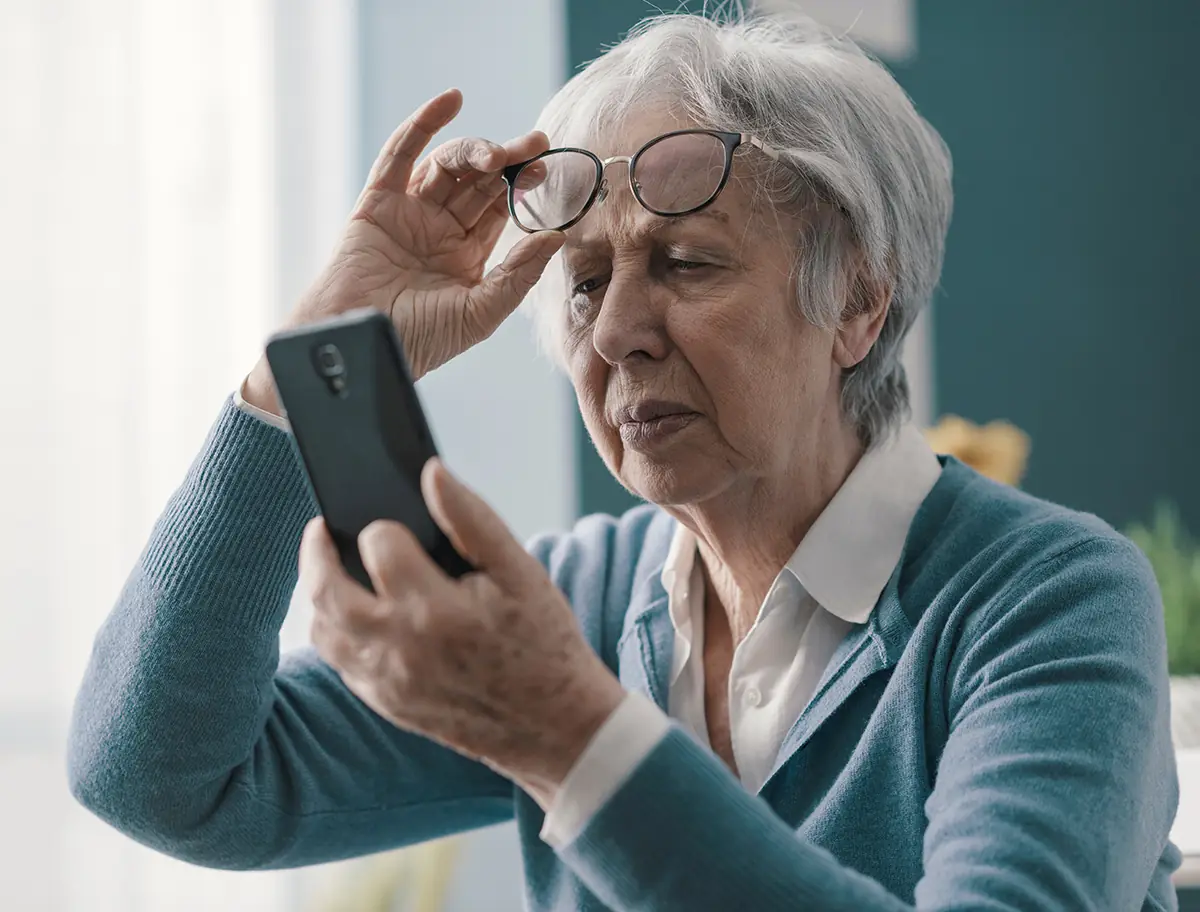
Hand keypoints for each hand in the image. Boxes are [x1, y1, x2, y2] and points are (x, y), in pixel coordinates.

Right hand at [245, 88, 564, 413]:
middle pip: (479, 181)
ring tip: (498, 153)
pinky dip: (422, 124)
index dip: (523, 185)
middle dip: (508, 160)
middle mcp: (439, 229)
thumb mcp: (481, 312)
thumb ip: (518, 274)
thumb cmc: (419, 340)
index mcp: (466, 255)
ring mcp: (409, 213)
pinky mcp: (377, 203)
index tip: (546, 168)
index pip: (500, 208)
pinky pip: (400, 156)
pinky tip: (450, 101)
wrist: (363, 345)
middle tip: (536, 143)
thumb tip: (556, 235)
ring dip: (475, 150)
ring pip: (448, 166)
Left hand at [301, 460, 625, 805]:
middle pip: (327, 591)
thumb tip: (431, 473)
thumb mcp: (521, 572)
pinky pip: (338, 662)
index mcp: (437, 610)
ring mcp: (388, 682)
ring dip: (317, 593)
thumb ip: (472, 518)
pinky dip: (334, 630)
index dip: (384, 526)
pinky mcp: (386, 704)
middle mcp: (401, 649)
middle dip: (316, 552)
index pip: (379, 545)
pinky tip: (351, 610)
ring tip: (330, 565)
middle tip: (322, 529)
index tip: (392, 522)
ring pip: (323, 630)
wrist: (555, 727)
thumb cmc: (543, 642)